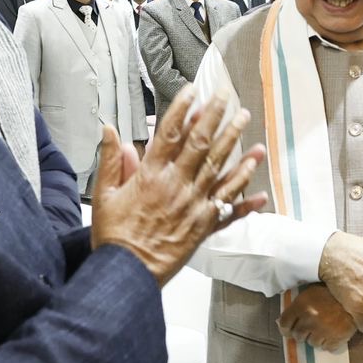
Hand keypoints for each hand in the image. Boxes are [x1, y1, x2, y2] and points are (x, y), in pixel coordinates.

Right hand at [91, 85, 266, 284]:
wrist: (127, 272)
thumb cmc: (114, 235)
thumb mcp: (103, 195)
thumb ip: (110, 161)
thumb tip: (110, 130)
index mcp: (150, 175)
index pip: (170, 134)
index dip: (182, 109)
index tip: (193, 90)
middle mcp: (176, 185)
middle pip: (200, 143)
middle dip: (215, 116)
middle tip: (227, 95)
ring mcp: (194, 205)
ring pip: (219, 167)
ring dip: (234, 142)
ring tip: (244, 119)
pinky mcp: (204, 225)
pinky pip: (229, 206)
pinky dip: (246, 196)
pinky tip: (259, 183)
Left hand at [277, 284, 355, 350]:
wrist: (357, 297)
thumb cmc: (332, 294)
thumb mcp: (312, 293)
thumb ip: (297, 307)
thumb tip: (283, 324)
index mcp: (302, 305)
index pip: (284, 324)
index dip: (286, 329)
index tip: (290, 330)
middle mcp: (310, 318)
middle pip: (297, 336)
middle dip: (303, 333)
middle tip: (311, 327)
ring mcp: (323, 330)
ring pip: (312, 344)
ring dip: (316, 338)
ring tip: (324, 329)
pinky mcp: (336, 339)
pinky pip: (326, 348)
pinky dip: (329, 343)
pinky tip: (333, 334)